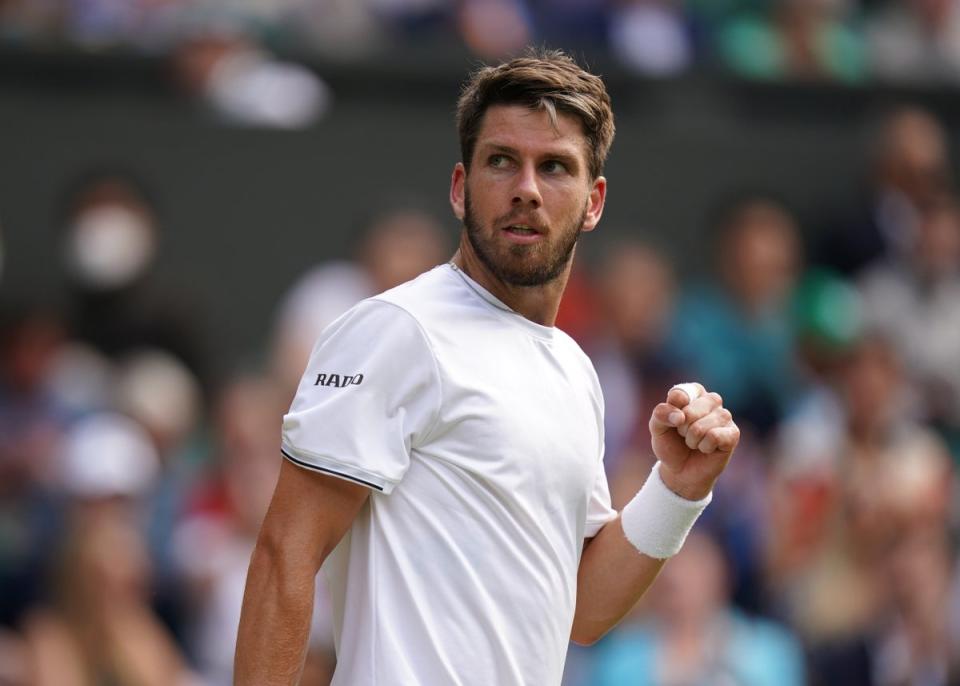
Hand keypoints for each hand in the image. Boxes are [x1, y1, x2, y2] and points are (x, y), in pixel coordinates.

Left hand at [648, 383, 738, 500]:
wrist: (681, 471)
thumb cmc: (671, 444)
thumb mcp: (656, 428)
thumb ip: (661, 414)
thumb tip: (680, 416)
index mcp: (694, 392)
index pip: (680, 394)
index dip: (671, 413)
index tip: (673, 421)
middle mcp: (712, 400)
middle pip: (690, 412)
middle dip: (682, 430)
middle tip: (684, 435)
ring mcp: (725, 416)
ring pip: (701, 427)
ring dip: (692, 440)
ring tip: (694, 442)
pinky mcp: (733, 433)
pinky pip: (714, 437)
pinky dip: (704, 447)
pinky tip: (706, 448)